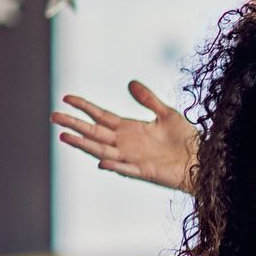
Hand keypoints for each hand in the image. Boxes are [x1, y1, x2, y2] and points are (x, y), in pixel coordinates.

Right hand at [51, 80, 197, 191]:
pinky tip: (102, 162)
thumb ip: (148, 100)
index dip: (84, 107)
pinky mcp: (144, 171)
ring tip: (65, 136)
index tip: (66, 98)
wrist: (202, 159)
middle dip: (74, 125)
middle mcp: (126, 144)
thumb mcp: (167, 114)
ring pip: (102, 151)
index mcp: (129, 129)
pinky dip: (115, 166)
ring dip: (84, 145)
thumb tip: (130, 83)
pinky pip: (126, 169)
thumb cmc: (185, 138)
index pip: (100, 116)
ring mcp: (133, 158)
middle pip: (94, 133)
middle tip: (54, 117)